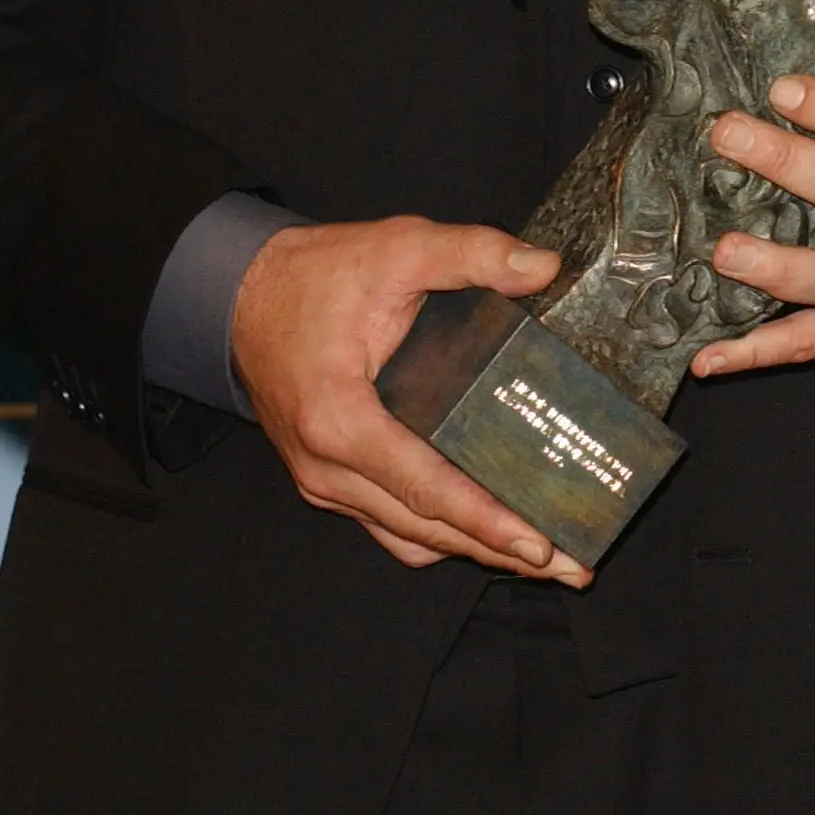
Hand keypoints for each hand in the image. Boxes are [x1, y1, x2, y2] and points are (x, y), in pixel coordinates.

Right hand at [230, 216, 588, 582]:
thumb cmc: (314, 276)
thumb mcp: (395, 246)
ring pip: (407, 535)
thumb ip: (470, 253)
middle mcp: (327, 467)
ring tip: (544, 557)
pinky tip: (486, 531)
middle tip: (572, 568)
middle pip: (424, 527)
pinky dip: (439, 532)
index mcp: (339, 419)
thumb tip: (543, 267)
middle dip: (499, 552)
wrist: (242, 295)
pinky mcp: (328, 479)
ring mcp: (323, 481)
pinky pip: (389, 522)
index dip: (486, 522)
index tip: (541, 547)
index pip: (425, 488)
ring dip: (473, 549)